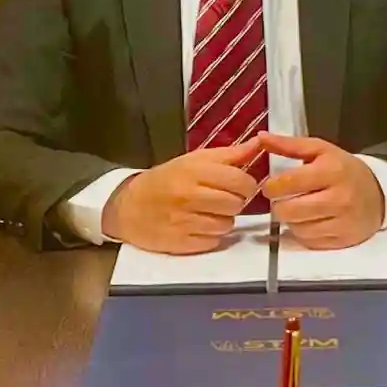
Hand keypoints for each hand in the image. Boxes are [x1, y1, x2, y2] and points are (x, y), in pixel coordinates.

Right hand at [102, 137, 261, 254]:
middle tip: (223, 198)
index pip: (240, 180)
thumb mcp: (193, 160)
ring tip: (209, 212)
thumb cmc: (165, 179)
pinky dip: (212, 235)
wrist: (128, 206)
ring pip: (227, 225)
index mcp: (193, 171)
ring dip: (224, 219)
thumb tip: (259, 142)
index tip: (239, 184)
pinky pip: (214, 241)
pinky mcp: (181, 243)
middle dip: (235, 202)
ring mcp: (184, 222)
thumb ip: (228, 154)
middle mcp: (189, 196)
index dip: (246, 184)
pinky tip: (199, 225)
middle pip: (236, 204)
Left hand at [259, 132, 384, 248]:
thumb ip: (289, 145)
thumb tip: (260, 137)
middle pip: (289, 210)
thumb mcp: (320, 150)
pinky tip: (309, 220)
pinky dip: (303, 232)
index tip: (269, 186)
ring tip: (297, 208)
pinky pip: (309, 241)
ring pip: (297, 228)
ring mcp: (342, 222)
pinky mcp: (343, 241)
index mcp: (332, 171)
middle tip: (281, 199)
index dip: (271, 186)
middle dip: (278, 205)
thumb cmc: (343, 169)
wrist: (379, 194)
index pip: (289, 182)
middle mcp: (339, 198)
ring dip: (291, 220)